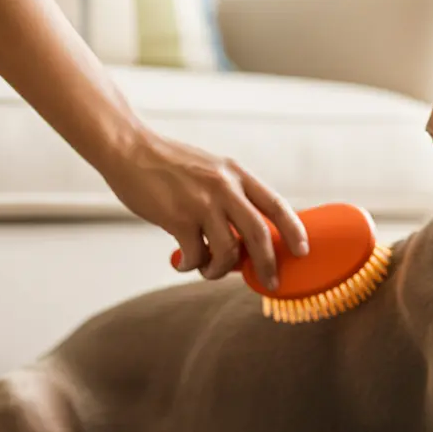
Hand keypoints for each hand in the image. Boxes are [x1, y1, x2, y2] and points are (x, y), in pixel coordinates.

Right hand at [102, 129, 307, 289]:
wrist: (129, 149)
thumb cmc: (170, 165)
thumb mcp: (211, 170)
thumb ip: (231, 197)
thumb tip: (246, 240)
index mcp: (237, 174)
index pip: (277, 205)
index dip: (294, 230)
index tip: (303, 251)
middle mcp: (225, 187)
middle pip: (260, 234)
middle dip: (268, 264)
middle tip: (270, 282)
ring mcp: (202, 202)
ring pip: (228, 250)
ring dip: (220, 269)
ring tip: (208, 270)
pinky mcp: (177, 217)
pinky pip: (196, 254)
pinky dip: (192, 265)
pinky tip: (184, 263)